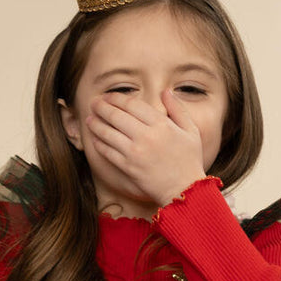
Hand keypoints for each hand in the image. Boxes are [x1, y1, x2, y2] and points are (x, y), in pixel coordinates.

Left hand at [85, 90, 206, 207]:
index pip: (132, 104)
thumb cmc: (189, 159)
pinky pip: (108, 152)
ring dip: (96, 124)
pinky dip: (99, 143)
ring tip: (90, 119)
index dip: (117, 98)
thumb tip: (166, 91)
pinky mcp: (128, 167)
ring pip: (108, 133)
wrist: (184, 189)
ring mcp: (135, 152)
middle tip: (94, 103)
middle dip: (102, 107)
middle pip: (117, 116)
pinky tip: (95, 138)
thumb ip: (177, 108)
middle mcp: (146, 136)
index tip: (108, 96)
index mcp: (161, 124)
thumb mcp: (191, 130)